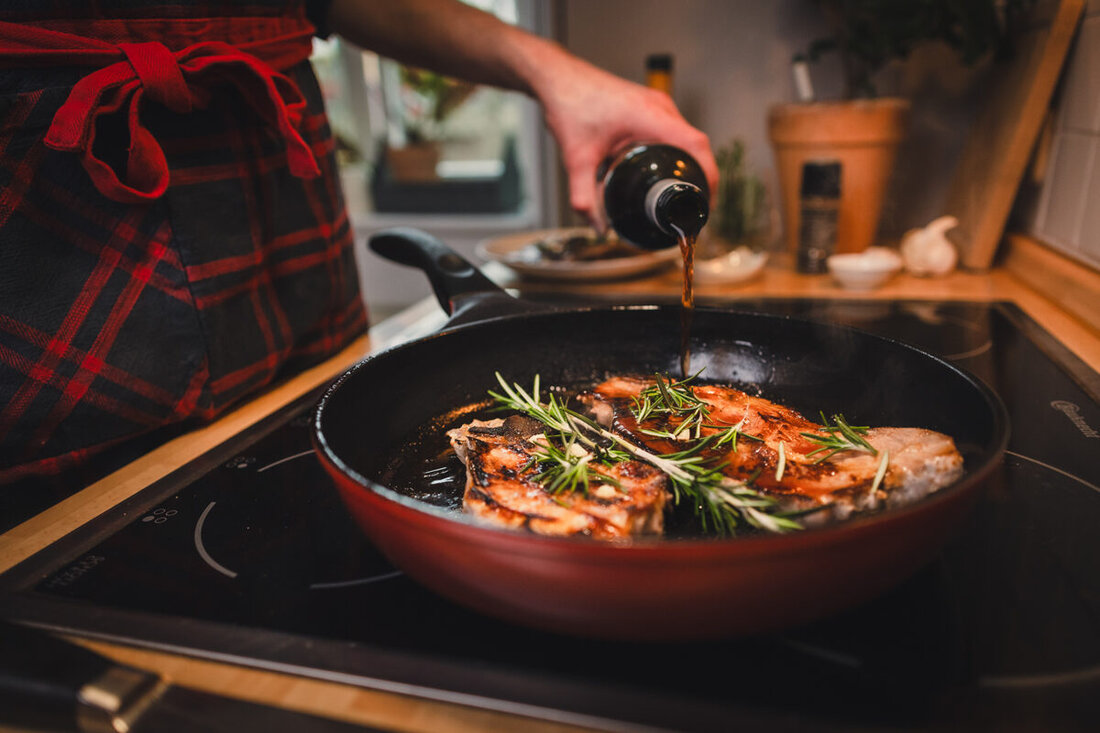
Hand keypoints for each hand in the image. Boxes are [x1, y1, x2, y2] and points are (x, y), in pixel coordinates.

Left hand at [535, 53, 717, 226]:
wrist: (558, 78)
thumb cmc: (569, 105)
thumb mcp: (577, 159)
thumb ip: (584, 197)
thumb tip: (598, 227)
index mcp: (651, 116)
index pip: (696, 145)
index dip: (708, 175)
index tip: (706, 202)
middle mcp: (660, 107)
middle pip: (696, 144)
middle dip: (700, 176)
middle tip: (694, 207)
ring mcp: (656, 104)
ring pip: (685, 137)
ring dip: (689, 163)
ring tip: (684, 193)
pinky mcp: (649, 105)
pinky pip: (673, 130)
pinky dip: (676, 151)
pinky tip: (668, 170)